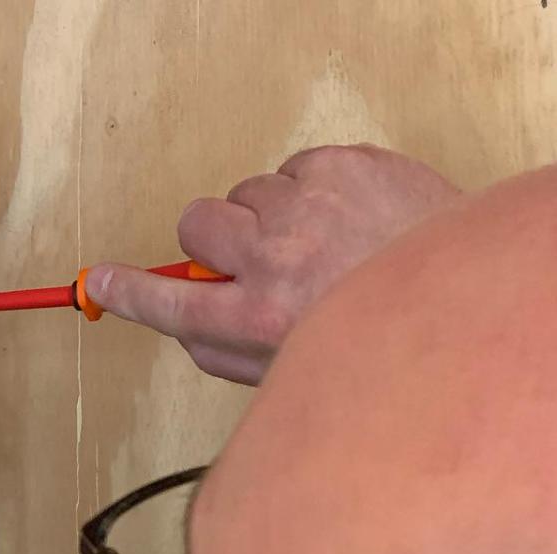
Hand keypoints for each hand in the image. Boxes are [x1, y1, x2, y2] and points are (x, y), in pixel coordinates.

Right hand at [85, 144, 459, 383]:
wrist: (477, 292)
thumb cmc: (385, 336)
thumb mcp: (296, 368)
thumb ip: (224, 349)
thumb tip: (178, 317)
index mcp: (264, 319)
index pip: (170, 305)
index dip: (128, 292)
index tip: (99, 280)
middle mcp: (280, 259)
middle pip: (196, 226)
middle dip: (216, 240)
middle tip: (253, 258)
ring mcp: (311, 205)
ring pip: (247, 192)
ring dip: (270, 214)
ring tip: (321, 241)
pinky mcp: (342, 164)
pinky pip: (293, 167)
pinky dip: (310, 189)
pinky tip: (347, 217)